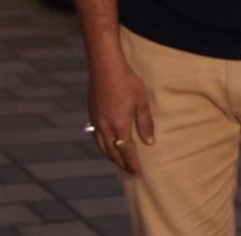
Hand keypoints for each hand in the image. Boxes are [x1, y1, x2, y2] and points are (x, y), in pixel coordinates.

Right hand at [88, 56, 154, 174]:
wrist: (105, 67)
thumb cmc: (127, 81)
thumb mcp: (141, 101)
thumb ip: (145, 123)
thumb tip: (149, 142)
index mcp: (120, 126)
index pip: (126, 152)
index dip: (132, 163)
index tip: (138, 172)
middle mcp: (106, 127)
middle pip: (113, 153)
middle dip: (122, 164)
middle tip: (130, 171)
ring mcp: (97, 121)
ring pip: (102, 147)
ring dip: (111, 156)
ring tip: (119, 161)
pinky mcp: (91, 114)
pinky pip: (96, 137)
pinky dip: (103, 146)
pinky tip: (107, 143)